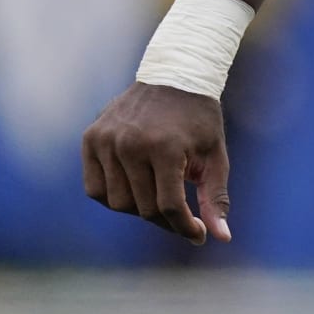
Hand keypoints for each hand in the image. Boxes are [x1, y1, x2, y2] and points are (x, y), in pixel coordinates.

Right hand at [83, 83, 231, 244]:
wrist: (174, 76)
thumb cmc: (199, 119)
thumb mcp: (215, 155)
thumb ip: (216, 196)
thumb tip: (222, 238)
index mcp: (164, 147)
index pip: (168, 206)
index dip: (185, 227)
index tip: (198, 234)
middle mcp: (130, 144)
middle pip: (143, 207)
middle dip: (166, 220)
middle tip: (183, 217)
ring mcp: (106, 140)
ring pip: (116, 202)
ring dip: (139, 208)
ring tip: (159, 197)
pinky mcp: (91, 138)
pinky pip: (95, 187)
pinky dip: (113, 196)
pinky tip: (135, 189)